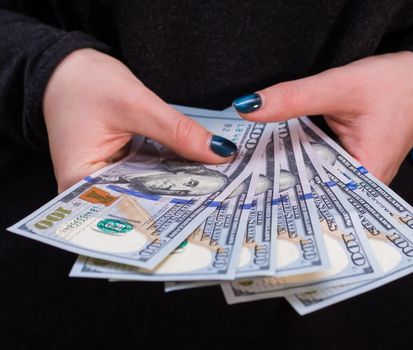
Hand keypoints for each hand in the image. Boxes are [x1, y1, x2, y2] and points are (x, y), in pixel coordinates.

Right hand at [43, 49, 235, 191]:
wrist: (68, 67)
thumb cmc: (84, 83)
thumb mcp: (134, 104)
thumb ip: (177, 131)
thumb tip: (219, 152)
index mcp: (78, 184)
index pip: (128, 209)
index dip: (170, 210)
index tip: (207, 207)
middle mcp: (89, 191)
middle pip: (140, 203)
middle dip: (179, 199)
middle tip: (220, 197)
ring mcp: (105, 180)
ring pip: (148, 189)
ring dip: (178, 184)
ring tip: (215, 185)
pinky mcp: (118, 168)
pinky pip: (148, 174)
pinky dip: (169, 169)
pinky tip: (196, 170)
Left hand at [233, 51, 412, 183]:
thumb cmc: (393, 85)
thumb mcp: (339, 87)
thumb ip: (294, 98)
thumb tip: (249, 106)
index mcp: (365, 177)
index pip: (314, 199)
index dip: (280, 196)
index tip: (248, 193)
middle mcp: (361, 183)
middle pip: (311, 190)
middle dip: (278, 184)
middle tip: (242, 182)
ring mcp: (356, 173)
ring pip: (314, 177)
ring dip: (288, 170)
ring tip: (252, 170)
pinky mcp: (351, 161)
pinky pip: (320, 165)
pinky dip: (301, 158)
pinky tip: (278, 154)